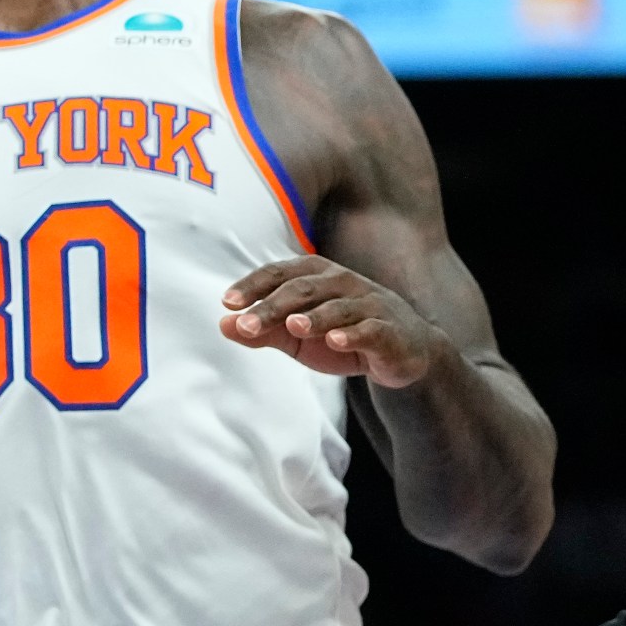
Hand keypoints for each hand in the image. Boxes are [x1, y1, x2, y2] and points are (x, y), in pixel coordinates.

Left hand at [220, 256, 449, 388]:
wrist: (402, 352)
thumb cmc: (342, 336)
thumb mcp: (298, 336)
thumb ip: (263, 329)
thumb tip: (222, 324)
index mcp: (318, 275)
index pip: (281, 273)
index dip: (254, 285)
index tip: (228, 302)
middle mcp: (343, 283)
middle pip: (304, 289)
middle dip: (273, 305)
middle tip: (247, 324)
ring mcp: (368, 305)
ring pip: (337, 307)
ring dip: (313, 317)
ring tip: (292, 326)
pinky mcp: (388, 331)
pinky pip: (369, 329)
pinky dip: (352, 334)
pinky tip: (336, 341)